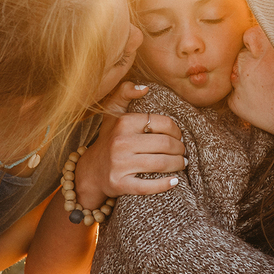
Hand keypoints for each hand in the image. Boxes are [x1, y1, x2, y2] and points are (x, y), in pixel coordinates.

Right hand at [73, 81, 186, 205]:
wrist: (90, 171)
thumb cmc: (109, 140)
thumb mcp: (112, 113)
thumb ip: (124, 92)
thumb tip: (145, 87)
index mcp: (123, 123)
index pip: (162, 123)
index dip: (176, 130)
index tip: (179, 136)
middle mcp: (120, 142)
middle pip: (164, 144)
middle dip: (180, 149)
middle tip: (183, 152)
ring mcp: (119, 165)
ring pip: (160, 164)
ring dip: (178, 164)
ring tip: (182, 163)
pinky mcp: (120, 184)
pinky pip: (148, 186)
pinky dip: (165, 184)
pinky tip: (174, 181)